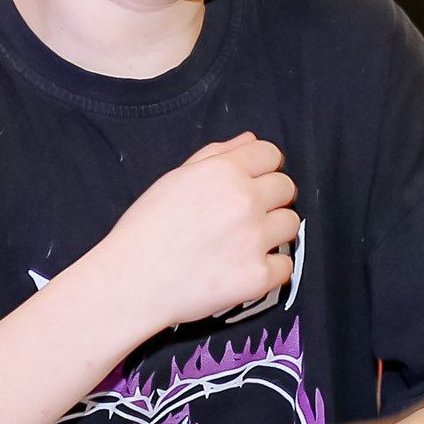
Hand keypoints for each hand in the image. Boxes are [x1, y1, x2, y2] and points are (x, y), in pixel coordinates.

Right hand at [84, 135, 297, 333]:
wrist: (132, 283)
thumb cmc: (146, 231)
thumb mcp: (174, 179)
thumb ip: (215, 155)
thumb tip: (249, 140)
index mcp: (223, 172)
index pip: (271, 154)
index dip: (263, 167)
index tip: (255, 180)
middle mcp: (244, 201)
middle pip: (286, 187)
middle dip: (271, 197)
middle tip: (245, 215)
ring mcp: (254, 240)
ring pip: (291, 224)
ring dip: (273, 231)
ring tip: (243, 241)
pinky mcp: (258, 276)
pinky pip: (286, 266)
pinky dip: (269, 268)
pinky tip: (243, 267)